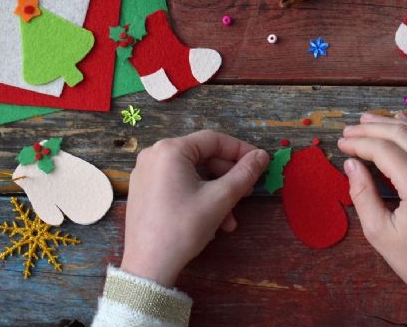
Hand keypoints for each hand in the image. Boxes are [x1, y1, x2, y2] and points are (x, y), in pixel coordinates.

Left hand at [120, 130, 269, 286]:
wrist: (148, 266)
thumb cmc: (183, 227)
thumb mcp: (220, 199)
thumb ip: (244, 173)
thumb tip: (262, 156)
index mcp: (170, 150)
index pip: (213, 140)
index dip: (241, 150)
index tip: (260, 163)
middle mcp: (154, 155)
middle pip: (202, 158)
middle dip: (228, 178)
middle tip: (246, 194)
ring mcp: (145, 174)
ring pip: (192, 175)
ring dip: (216, 193)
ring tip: (230, 219)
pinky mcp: (143, 191)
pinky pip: (178, 185)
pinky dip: (198, 197)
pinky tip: (210, 221)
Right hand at [338, 113, 406, 318]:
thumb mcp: (380, 233)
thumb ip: (362, 194)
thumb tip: (350, 164)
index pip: (383, 149)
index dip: (358, 143)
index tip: (340, 144)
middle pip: (400, 134)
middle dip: (371, 128)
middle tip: (348, 130)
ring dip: (391, 124)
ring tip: (367, 120)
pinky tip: (400, 123)